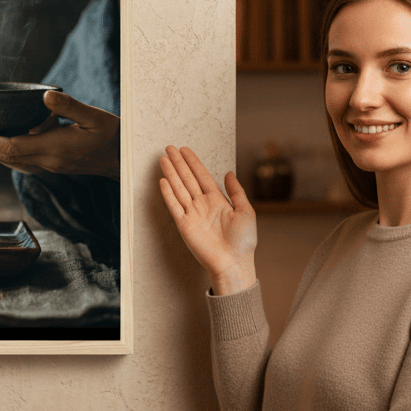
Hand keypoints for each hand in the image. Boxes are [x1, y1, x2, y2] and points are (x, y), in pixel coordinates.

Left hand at [0, 90, 119, 179]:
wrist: (121, 160)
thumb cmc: (111, 137)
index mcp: (53, 149)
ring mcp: (43, 163)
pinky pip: (12, 157)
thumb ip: (70, 106)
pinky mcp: (45, 162)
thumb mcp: (95, 117)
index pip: (11, 147)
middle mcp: (43, 160)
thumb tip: (45, 96)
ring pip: (2, 157)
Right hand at [159, 145, 257, 294]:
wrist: (234, 262)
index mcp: (217, 200)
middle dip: (178, 163)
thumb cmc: (243, 241)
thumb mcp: (246, 211)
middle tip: (169, 148)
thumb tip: (229, 173)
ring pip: (179, 189)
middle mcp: (202, 205)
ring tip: (163, 159)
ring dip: (171, 174)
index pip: (202, 176)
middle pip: (187, 179)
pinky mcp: (184, 225)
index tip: (185, 150)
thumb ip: (237, 191)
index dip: (193, 162)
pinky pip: (174, 206)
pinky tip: (163, 181)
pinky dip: (168, 194)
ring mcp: (192, 214)